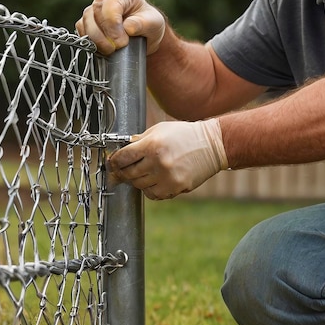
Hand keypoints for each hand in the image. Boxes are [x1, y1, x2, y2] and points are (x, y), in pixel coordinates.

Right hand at [76, 0, 164, 54]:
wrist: (143, 36)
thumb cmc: (149, 25)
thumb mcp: (154, 23)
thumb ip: (143, 24)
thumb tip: (128, 27)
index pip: (111, 2)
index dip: (113, 22)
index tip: (122, 41)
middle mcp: (105, 0)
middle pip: (95, 12)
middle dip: (105, 34)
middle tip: (119, 47)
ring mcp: (94, 11)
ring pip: (86, 22)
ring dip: (96, 40)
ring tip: (111, 51)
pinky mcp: (87, 24)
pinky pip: (82, 31)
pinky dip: (90, 42)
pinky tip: (103, 49)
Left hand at [109, 119, 227, 199]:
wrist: (211, 146)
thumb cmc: (184, 135)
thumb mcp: (159, 129)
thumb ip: (139, 140)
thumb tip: (121, 151)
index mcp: (152, 145)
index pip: (122, 158)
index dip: (114, 161)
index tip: (113, 162)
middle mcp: (158, 162)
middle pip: (128, 174)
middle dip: (123, 171)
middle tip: (123, 169)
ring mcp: (167, 177)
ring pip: (139, 186)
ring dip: (137, 180)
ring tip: (144, 171)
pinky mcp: (175, 188)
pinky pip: (153, 194)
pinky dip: (150, 189)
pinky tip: (155, 180)